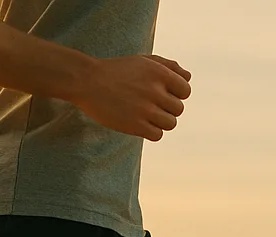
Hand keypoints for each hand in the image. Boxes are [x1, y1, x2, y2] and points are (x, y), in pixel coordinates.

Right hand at [71, 54, 191, 141]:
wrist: (88, 81)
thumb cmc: (117, 71)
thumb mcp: (143, 61)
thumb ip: (167, 66)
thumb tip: (187, 77)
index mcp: (159, 73)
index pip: (185, 90)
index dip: (176, 95)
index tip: (162, 95)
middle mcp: (155, 90)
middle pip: (178, 109)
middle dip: (167, 109)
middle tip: (150, 106)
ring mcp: (145, 109)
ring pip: (170, 123)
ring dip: (161, 122)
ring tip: (146, 116)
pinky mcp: (135, 125)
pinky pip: (157, 135)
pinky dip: (152, 132)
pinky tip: (140, 125)